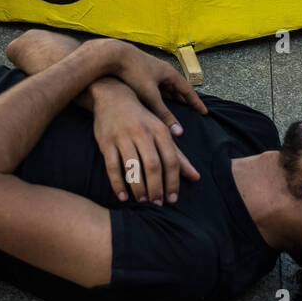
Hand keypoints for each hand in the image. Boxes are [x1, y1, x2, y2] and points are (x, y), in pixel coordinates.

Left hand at [93, 38, 206, 126]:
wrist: (115, 55)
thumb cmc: (134, 72)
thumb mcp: (151, 95)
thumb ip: (164, 113)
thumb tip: (178, 131)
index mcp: (170, 74)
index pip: (188, 91)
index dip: (196, 103)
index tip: (204, 112)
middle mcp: (164, 71)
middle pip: (178, 88)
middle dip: (185, 100)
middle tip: (193, 110)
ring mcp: (153, 71)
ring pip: (166, 87)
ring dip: (172, 97)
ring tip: (178, 106)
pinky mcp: (143, 73)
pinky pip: (157, 86)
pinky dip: (160, 95)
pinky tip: (158, 100)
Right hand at [93, 83, 199, 203]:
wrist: (113, 97)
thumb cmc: (141, 119)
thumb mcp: (161, 132)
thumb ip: (178, 156)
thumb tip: (196, 177)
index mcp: (159, 130)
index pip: (171, 160)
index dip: (173, 182)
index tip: (173, 199)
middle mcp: (142, 132)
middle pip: (153, 165)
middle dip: (156, 188)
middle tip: (157, 203)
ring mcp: (123, 137)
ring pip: (133, 167)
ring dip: (138, 188)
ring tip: (142, 200)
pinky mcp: (106, 142)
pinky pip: (112, 167)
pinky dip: (118, 184)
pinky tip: (123, 197)